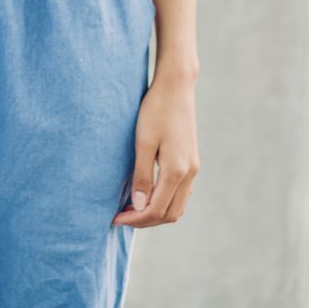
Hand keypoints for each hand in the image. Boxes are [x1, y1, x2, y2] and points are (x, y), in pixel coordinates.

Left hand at [111, 73, 198, 227]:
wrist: (176, 87)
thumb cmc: (156, 110)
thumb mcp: (143, 142)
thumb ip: (142, 176)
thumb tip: (139, 205)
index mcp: (177, 170)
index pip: (156, 210)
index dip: (135, 219)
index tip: (115, 218)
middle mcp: (189, 173)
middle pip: (169, 214)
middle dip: (145, 220)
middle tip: (121, 216)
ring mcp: (193, 168)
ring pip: (177, 206)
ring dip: (156, 213)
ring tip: (132, 208)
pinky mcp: (192, 161)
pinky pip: (181, 194)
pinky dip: (165, 202)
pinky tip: (148, 195)